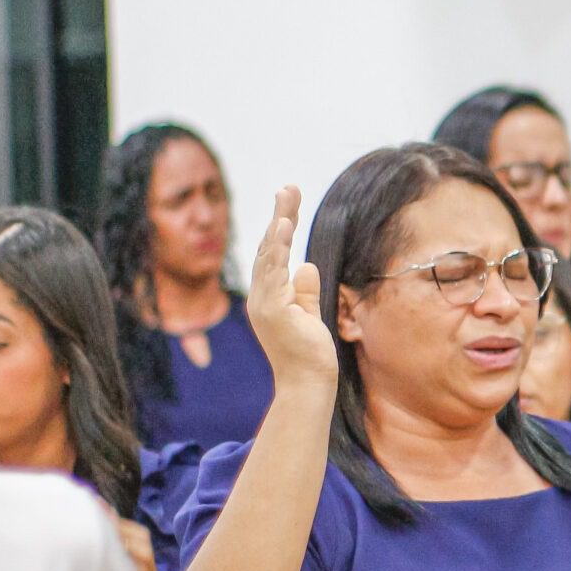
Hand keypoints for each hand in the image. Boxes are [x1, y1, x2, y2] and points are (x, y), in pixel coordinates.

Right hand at [246, 187, 337, 392]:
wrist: (308, 384)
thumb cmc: (309, 355)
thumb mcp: (309, 315)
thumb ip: (306, 291)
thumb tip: (307, 265)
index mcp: (268, 297)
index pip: (273, 255)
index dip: (280, 228)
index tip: (289, 202)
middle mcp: (261, 297)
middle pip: (268, 247)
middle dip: (280, 215)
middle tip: (289, 186)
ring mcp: (263, 302)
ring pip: (268, 255)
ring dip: (278, 225)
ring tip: (287, 198)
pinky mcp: (271, 309)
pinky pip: (273, 272)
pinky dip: (276, 247)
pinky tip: (283, 227)